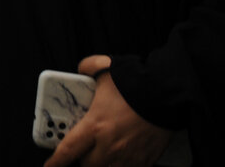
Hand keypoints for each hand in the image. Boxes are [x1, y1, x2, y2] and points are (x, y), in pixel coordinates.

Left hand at [44, 55, 173, 166]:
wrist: (168, 95)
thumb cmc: (136, 83)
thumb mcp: (105, 68)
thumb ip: (88, 68)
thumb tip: (82, 70)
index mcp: (94, 125)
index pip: (68, 150)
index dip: (56, 162)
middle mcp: (109, 145)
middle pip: (87, 165)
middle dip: (82, 159)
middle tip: (83, 150)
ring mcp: (128, 156)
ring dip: (102, 164)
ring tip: (101, 154)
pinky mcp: (145, 160)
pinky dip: (122, 165)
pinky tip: (122, 158)